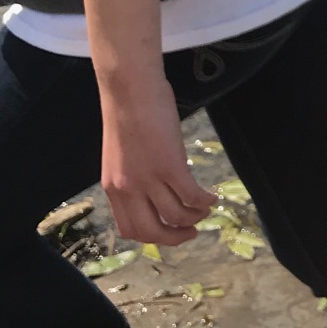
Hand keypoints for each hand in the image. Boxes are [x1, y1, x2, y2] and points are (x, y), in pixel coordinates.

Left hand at [99, 74, 216, 245]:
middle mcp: (128, 189)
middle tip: (191, 233)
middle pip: (152, 232)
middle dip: (175, 238)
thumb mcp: (121, 156)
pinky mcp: (169, 166)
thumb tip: (153, 191)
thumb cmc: (127, 113)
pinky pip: (192, 196)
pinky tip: (212, 197)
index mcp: (114, 188)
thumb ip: (133, 177)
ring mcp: (148, 179)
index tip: (169, 232)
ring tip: (204, 210)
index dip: (153, 237)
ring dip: (194, 218)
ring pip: (176, 216)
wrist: (131, 89)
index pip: (130, 229)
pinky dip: (205, 201)